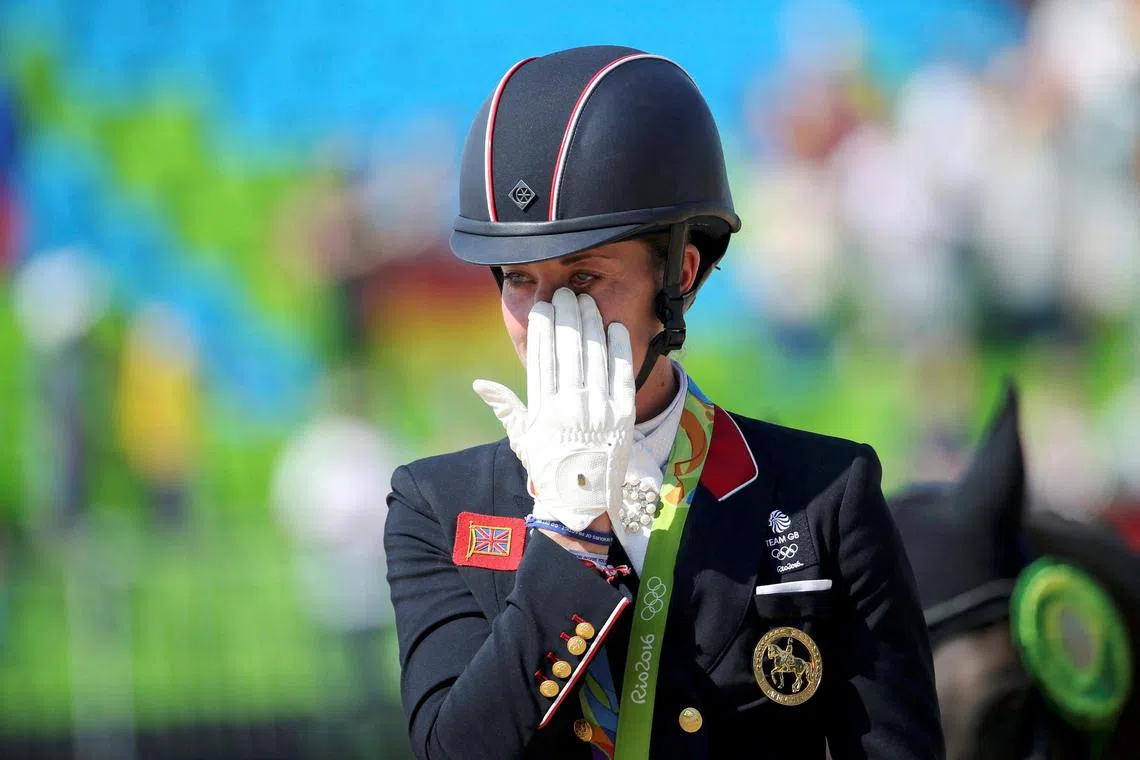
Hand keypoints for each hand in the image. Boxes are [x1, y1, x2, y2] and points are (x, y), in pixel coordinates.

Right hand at [473, 288, 635, 529]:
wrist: (582, 503)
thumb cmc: (549, 470)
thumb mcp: (523, 439)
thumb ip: (505, 407)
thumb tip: (479, 384)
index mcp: (543, 408)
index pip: (542, 357)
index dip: (543, 328)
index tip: (544, 307)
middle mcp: (570, 405)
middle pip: (568, 349)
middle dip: (567, 316)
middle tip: (566, 294)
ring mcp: (598, 409)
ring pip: (595, 356)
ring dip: (591, 324)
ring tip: (587, 302)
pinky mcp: (623, 416)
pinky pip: (622, 375)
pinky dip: (619, 349)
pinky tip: (614, 328)